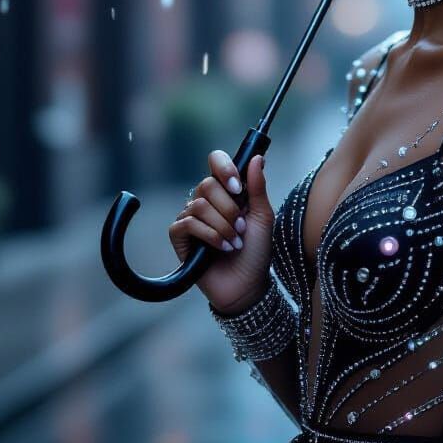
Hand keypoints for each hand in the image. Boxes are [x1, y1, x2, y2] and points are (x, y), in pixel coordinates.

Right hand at [168, 151, 273, 313]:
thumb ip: (257, 186)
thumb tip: (256, 158)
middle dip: (229, 208)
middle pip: (207, 184)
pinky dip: (209, 235)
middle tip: (241, 227)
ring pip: (199, 205)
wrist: (247, 284)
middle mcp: (207, 200)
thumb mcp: (263, 216)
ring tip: (234, 241)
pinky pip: (187, 224)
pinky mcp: (179, 237)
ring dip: (222, 225)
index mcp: (226, 191)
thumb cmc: (256, 250)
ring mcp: (191, 218)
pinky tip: (222, 247)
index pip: (215, 161)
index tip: (238, 186)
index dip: (224, 168)